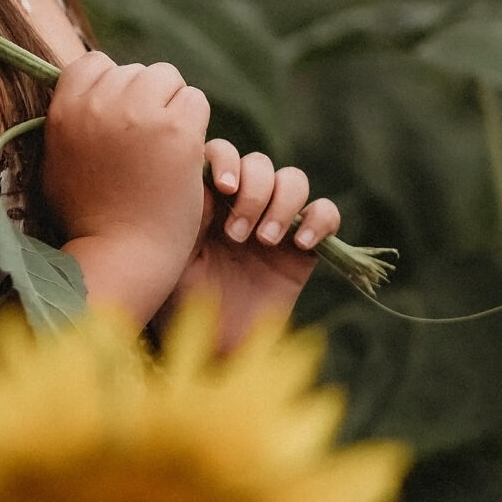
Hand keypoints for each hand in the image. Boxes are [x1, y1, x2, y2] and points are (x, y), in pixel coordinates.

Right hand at [42, 51, 210, 318]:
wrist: (120, 253)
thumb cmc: (88, 217)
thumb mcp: (57, 163)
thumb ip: (69, 123)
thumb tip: (81, 96)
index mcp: (65, 110)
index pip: (96, 63)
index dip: (112, 87)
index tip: (119, 119)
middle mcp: (99, 104)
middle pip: (135, 70)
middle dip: (145, 98)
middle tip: (146, 141)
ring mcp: (139, 114)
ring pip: (168, 78)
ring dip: (172, 106)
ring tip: (165, 146)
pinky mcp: (177, 131)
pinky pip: (195, 101)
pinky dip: (195, 123)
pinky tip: (184, 154)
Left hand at [177, 138, 340, 341]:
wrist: (211, 347)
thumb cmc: (182, 302)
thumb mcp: (176, 254)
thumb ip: (190, 214)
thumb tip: (207, 180)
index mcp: (208, 200)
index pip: (223, 154)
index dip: (227, 160)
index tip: (223, 189)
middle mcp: (242, 205)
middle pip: (261, 163)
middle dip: (253, 192)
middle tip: (237, 235)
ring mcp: (275, 224)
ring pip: (294, 180)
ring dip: (282, 204)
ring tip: (265, 241)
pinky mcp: (304, 249)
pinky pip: (325, 212)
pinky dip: (319, 219)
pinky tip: (300, 245)